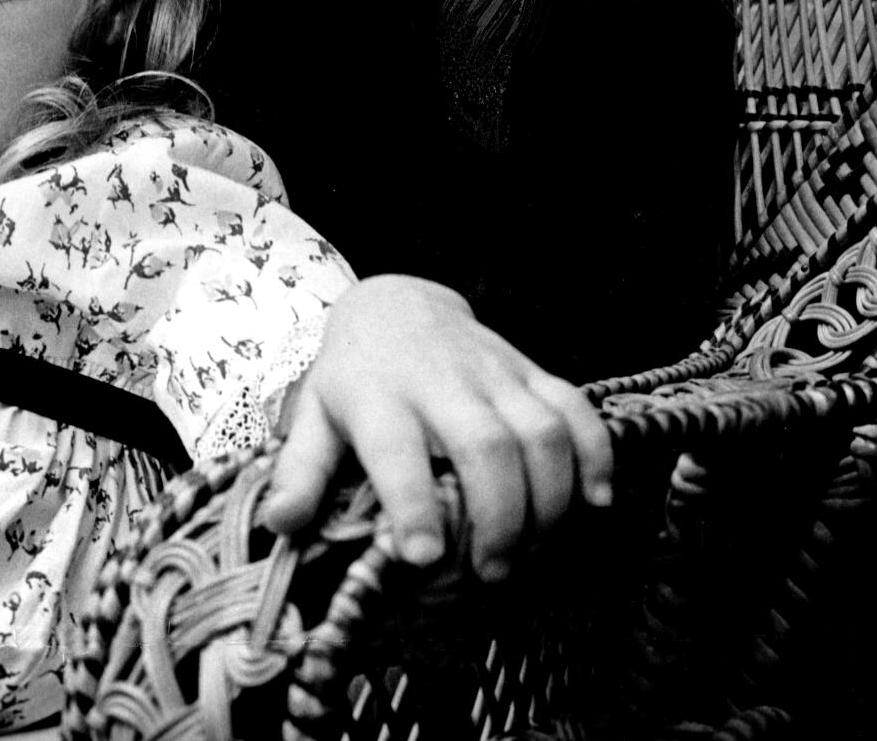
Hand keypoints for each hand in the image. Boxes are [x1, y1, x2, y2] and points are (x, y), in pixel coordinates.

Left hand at [262, 275, 611, 579]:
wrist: (394, 305)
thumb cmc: (354, 378)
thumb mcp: (315, 416)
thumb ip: (300, 471)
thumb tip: (281, 525)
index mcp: (375, 394)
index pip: (395, 449)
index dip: (413, 504)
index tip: (423, 558)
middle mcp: (438, 379)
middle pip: (483, 445)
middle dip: (497, 515)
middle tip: (491, 571)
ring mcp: (493, 371)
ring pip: (538, 431)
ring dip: (548, 498)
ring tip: (533, 550)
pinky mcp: (532, 369)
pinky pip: (575, 407)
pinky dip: (595, 454)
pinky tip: (594, 502)